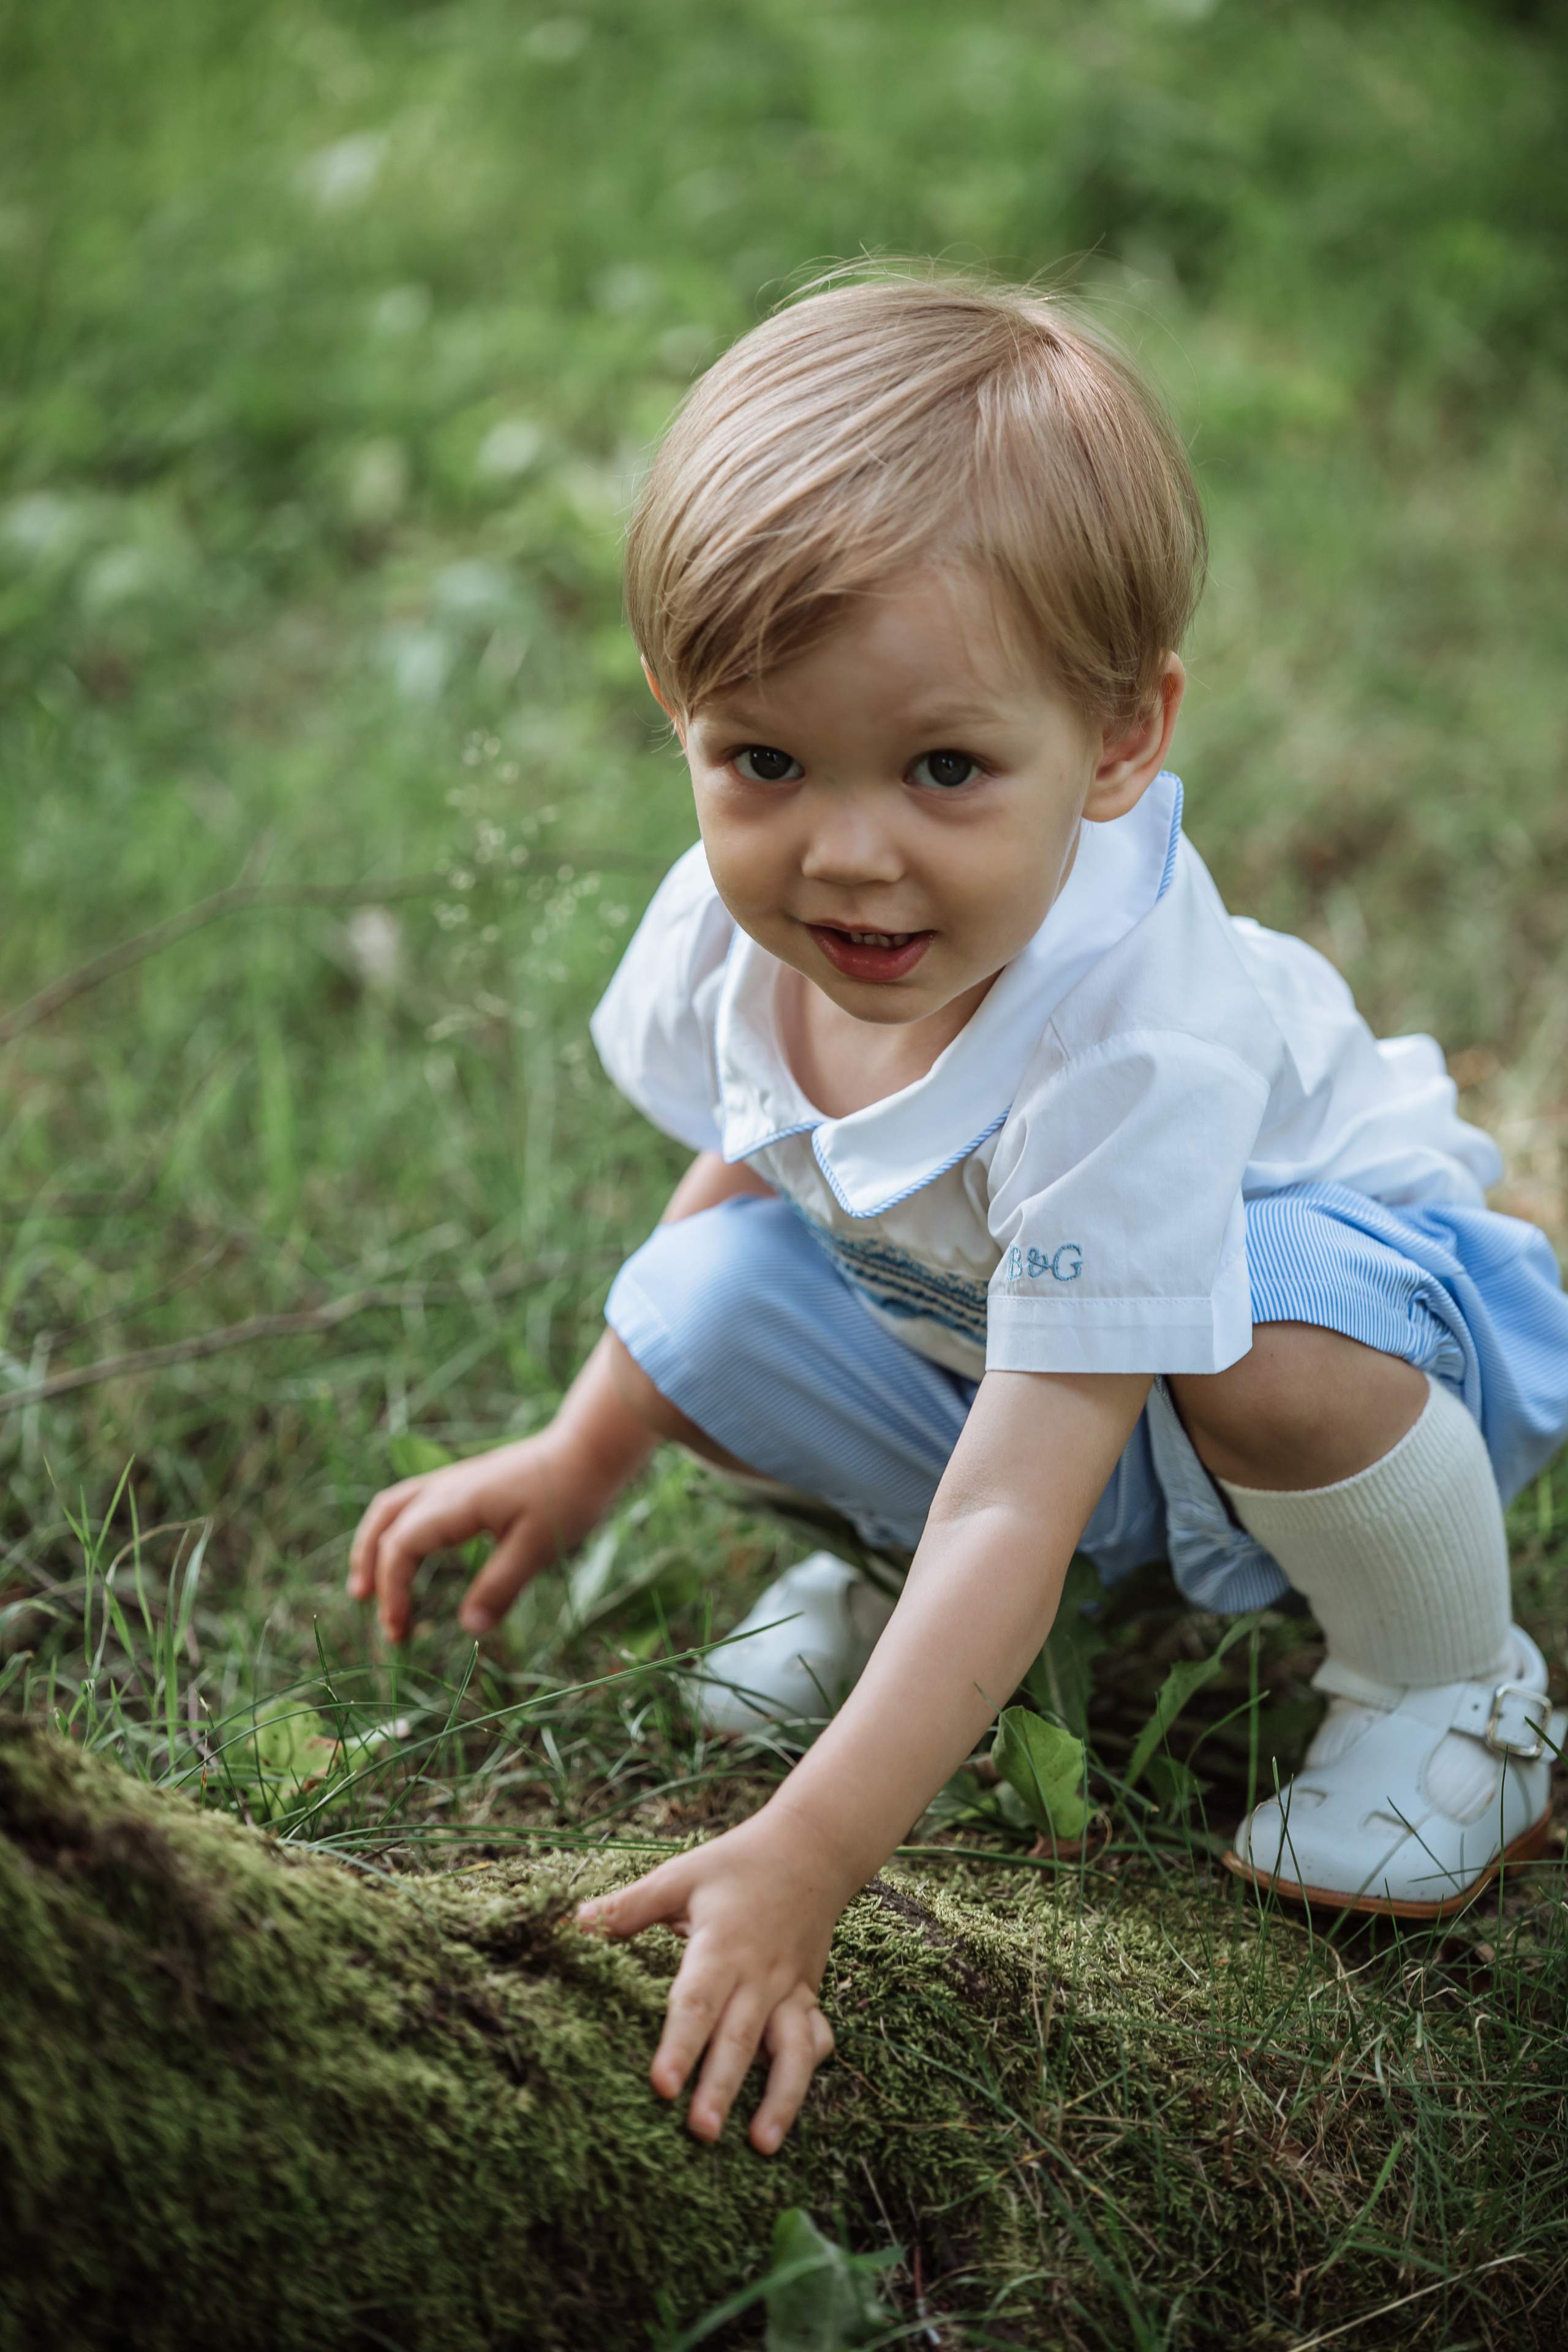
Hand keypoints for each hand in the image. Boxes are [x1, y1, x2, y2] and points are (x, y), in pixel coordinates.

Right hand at [348, 1331, 656, 1641]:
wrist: (588, 1449)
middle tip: (367, 1607)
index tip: (399, 1631)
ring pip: (394, 1506)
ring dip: (375, 1542)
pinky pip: (415, 1502)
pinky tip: (412, 1552)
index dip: (392, 1591)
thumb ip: (500, 1588)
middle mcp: (445, 1488)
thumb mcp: (537, 1549)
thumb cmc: (567, 1495)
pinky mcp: (468, 1481)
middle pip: (385, 1522)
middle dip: (369, 1566)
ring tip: (369, 1582)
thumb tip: (469, 1628)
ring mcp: (454, 1480)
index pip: (400, 1548)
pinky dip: (398, 1529)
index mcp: (454, 1504)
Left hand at [576, 1810, 841, 2152]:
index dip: (679, 2045)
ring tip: (760, 2145)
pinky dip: (808, 2072)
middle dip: (721, 2088)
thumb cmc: (736, 1863)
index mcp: (723, 1945)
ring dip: (780, 2098)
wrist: (811, 1847)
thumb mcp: (681, 1874)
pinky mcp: (809, 1994)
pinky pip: (816, 2037)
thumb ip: (628, 1906)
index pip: (696, 2001)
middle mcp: (760, 1974)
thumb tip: (572, 1925)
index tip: (662, 2087)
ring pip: (792, 2049)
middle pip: (739, 2037)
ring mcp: (790, 1988)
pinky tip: (789, 2107)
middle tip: (700, 2133)